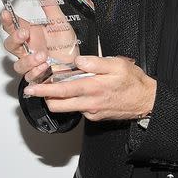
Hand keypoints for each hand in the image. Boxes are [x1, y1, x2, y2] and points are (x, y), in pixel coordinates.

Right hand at [1, 0, 80, 81]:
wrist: (77, 63)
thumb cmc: (65, 45)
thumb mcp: (60, 22)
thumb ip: (50, 5)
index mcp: (31, 34)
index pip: (13, 26)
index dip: (7, 19)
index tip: (6, 13)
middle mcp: (29, 49)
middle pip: (10, 45)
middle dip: (14, 38)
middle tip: (24, 33)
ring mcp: (33, 63)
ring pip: (18, 64)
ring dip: (28, 59)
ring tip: (41, 54)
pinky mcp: (39, 75)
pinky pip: (30, 76)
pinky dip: (36, 71)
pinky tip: (44, 66)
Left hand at [23, 55, 156, 121]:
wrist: (146, 100)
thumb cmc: (134, 81)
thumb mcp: (118, 65)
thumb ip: (97, 62)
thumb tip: (78, 61)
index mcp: (94, 88)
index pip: (62, 91)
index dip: (44, 90)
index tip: (31, 89)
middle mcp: (90, 103)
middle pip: (58, 105)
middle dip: (45, 98)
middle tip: (36, 90)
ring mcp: (92, 112)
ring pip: (67, 108)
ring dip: (59, 100)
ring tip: (58, 88)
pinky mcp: (96, 116)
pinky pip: (80, 109)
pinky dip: (74, 101)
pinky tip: (81, 92)